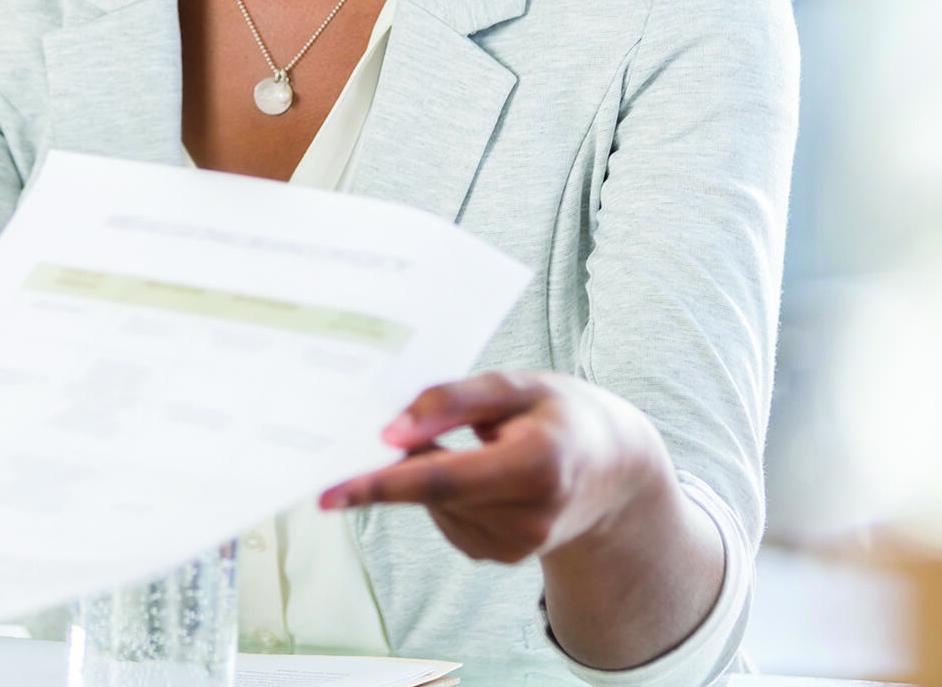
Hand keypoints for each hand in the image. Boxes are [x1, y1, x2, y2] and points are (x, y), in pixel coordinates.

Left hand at [318, 370, 667, 561]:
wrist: (613, 468)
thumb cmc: (559, 414)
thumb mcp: (514, 385)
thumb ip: (450, 402)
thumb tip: (388, 433)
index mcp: (539, 465)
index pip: (443, 479)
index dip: (381, 484)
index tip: (328, 492)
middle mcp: (531, 516)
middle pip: (432, 491)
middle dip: (396, 465)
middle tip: (379, 432)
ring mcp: (518, 545)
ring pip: (435, 505)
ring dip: (427, 474)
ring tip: (473, 444)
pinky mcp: (504, 557)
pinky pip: (447, 519)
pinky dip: (444, 493)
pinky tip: (477, 472)